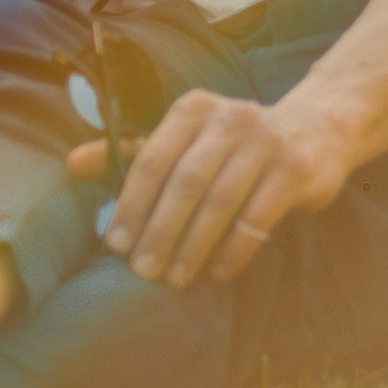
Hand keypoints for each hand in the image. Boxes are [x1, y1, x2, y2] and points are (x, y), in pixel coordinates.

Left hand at [70, 84, 351, 290]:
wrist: (315, 128)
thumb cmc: (232, 142)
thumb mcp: (184, 138)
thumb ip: (132, 152)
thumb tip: (72, 164)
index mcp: (192, 109)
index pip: (152, 158)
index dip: (131, 204)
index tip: (115, 244)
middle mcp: (229, 119)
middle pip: (185, 183)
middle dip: (160, 230)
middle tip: (142, 270)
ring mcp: (266, 143)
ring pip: (221, 202)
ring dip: (194, 245)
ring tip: (175, 278)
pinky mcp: (295, 170)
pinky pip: (258, 216)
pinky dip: (235, 248)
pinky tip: (217, 273)